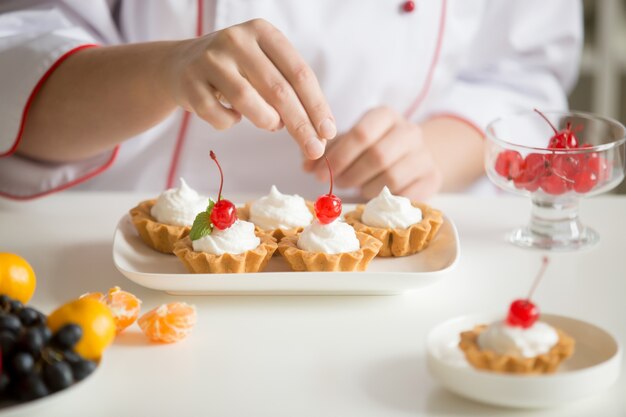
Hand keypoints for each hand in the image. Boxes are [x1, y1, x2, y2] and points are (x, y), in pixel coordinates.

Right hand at [166, 19, 334, 158]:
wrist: (180, 65)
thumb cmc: (236, 71)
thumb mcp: (265, 67)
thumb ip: (291, 91)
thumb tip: (319, 133)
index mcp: (263, 32)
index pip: (300, 73)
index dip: (317, 106)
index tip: (328, 133)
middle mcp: (236, 40)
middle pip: (279, 90)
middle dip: (301, 125)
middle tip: (314, 149)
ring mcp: (210, 59)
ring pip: (248, 102)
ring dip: (266, 121)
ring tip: (270, 123)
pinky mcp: (189, 82)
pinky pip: (219, 117)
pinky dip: (230, 123)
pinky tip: (231, 115)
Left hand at [304, 107, 442, 199]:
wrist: (413, 156)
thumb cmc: (373, 148)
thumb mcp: (349, 143)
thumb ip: (326, 151)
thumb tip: (306, 164)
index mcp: (386, 115)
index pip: (361, 133)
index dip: (337, 156)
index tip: (318, 174)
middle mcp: (409, 131)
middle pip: (377, 156)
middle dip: (350, 174)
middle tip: (335, 185)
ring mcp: (425, 155)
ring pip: (391, 178)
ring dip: (366, 188)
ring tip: (357, 187)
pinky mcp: (433, 178)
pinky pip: (405, 195)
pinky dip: (385, 200)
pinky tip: (374, 196)